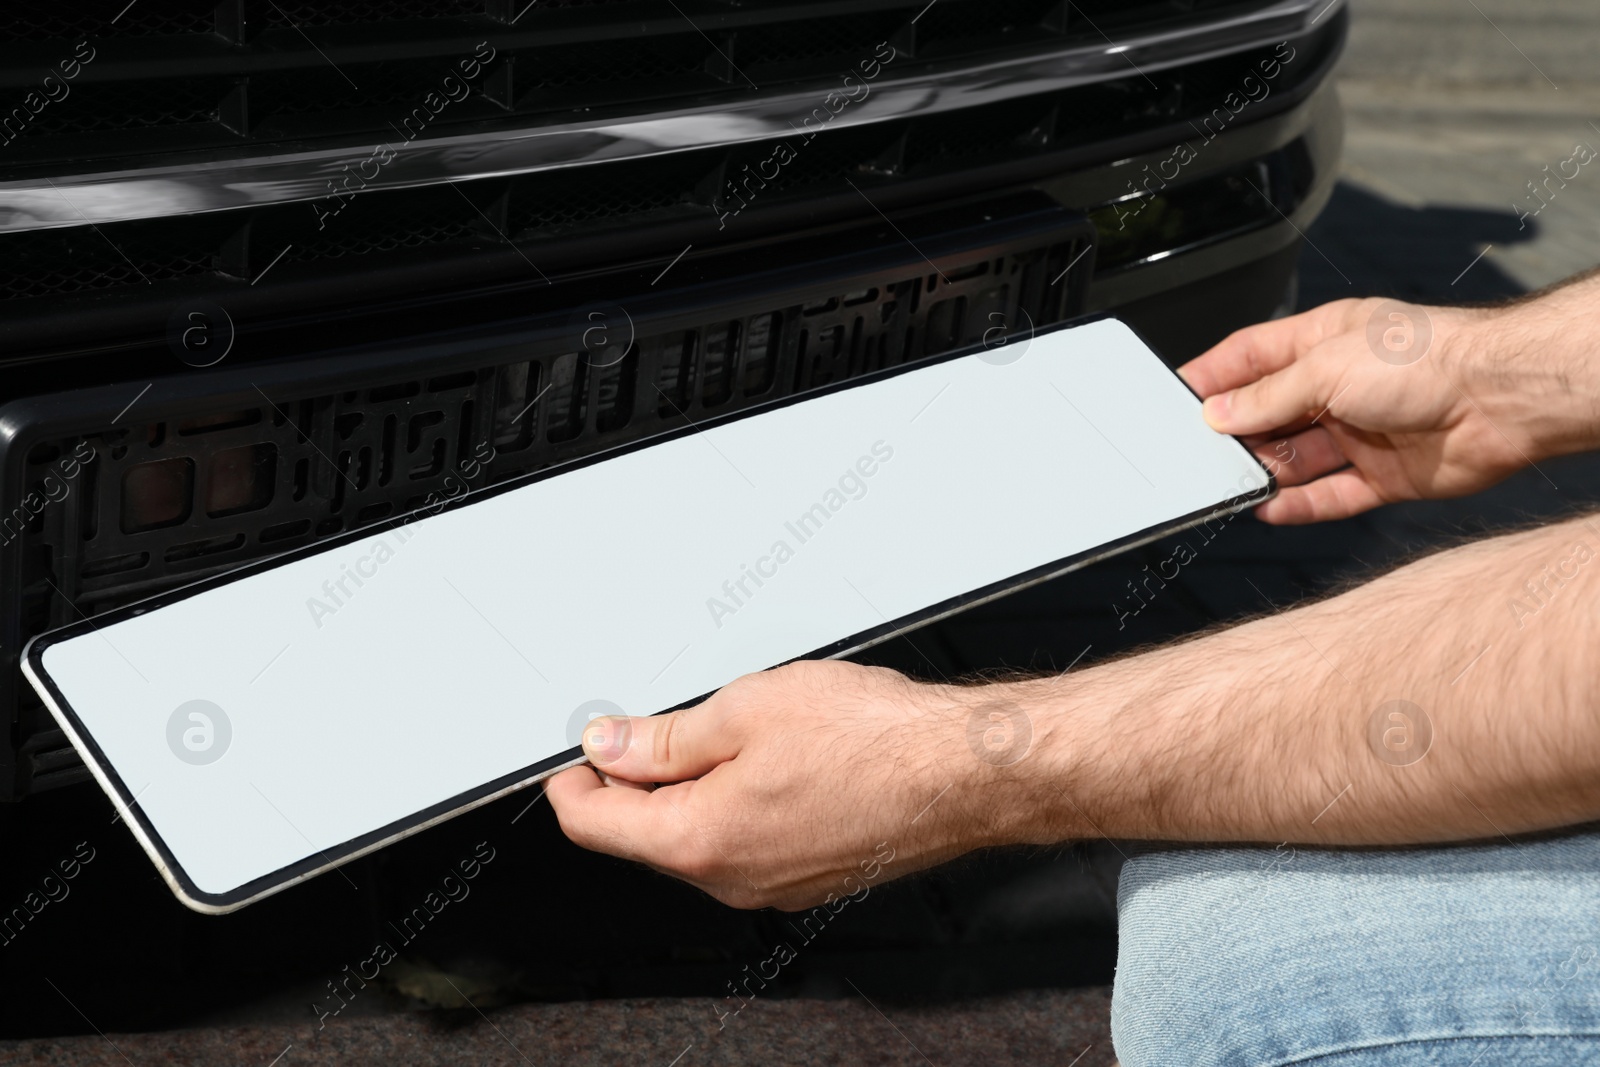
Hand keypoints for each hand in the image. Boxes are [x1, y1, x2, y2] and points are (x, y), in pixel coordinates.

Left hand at [544, 661, 1001, 910]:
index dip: (573, 781)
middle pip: (646, 835)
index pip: (595, 825)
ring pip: (700, 838)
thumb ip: (663, 738)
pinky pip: (746, 844)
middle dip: (636, 781)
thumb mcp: (745, 709)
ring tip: (728, 732)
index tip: (575, 754)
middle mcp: (732, 878)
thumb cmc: (872, 741)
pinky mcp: (809, 877)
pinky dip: (737, 806)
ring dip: (692, 791)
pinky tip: (771, 761)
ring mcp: (774, 884)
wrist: (959, 772)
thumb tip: (611, 746)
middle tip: (648, 726)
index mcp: (699, 839)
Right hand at [1182, 297, 1533, 523]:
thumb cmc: (1426, 360)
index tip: (1175, 399)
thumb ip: (1268, 395)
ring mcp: (1362, 433)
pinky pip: (1331, 496)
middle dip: (1235, 433)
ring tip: (1232, 484)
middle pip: (1270, 414)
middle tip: (1199, 453)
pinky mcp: (1385, 476)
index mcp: (1323, 342)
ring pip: (1297, 460)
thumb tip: (1220, 413)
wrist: (1499, 399)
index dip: (1212, 378)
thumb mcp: (1325, 366)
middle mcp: (1341, 386)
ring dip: (1266, 473)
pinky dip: (1300, 506)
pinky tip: (1270, 510)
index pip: (1250, 358)